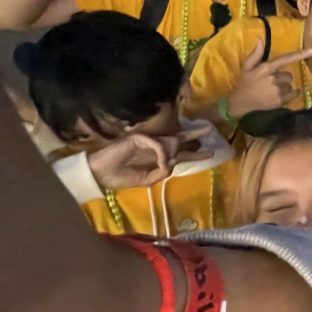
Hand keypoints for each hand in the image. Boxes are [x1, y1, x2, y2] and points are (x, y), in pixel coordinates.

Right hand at [87, 125, 212, 189]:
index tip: (211, 151)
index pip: (180, 154)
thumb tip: (171, 164)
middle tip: (210, 130)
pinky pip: (156, 143)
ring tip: (187, 152)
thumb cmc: (121, 177)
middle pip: (179, 141)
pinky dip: (161, 152)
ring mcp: (147, 143)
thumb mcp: (146, 181)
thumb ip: (161, 173)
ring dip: (179, 147)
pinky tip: (162, 161)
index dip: (195, 153)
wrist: (100, 175)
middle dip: (194, 136)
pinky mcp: (137, 139)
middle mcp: (156, 149)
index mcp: (158, 159)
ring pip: (169, 140)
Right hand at [226, 38, 311, 114]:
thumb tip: (259, 39)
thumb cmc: (244, 84)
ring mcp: (277, 90)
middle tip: (272, 83)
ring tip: (274, 91)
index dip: (299, 55)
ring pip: (290, 85)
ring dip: (285, 87)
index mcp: (266, 68)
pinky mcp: (280, 101)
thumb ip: (255, 54)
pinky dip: (292, 94)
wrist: (240, 104)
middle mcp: (273, 78)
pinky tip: (282, 96)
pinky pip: (293, 95)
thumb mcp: (246, 67)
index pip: (285, 59)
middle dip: (283, 78)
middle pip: (289, 75)